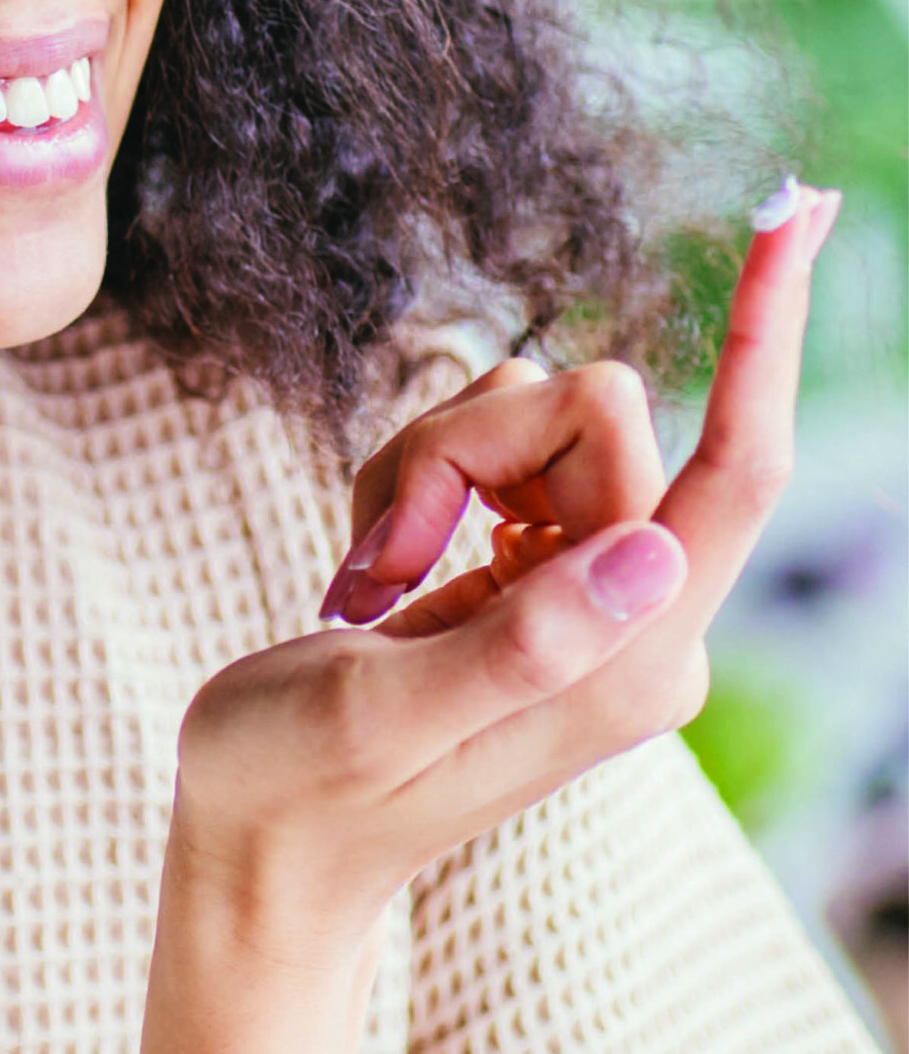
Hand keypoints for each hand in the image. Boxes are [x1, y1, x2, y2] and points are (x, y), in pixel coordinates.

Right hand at [172, 183, 839, 938]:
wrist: (260, 843)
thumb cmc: (295, 787)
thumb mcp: (382, 711)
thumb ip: (527, 641)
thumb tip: (660, 557)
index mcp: (634, 663)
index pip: (740, 469)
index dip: (766, 333)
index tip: (794, 210)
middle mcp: (642, 622)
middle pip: (597, 416)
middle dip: (466, 450)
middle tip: (381, 554)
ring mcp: (597, 594)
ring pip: (539, 417)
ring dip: (431, 469)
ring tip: (374, 577)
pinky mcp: (547, 574)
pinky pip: (503, 448)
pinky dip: (422, 481)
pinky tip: (383, 570)